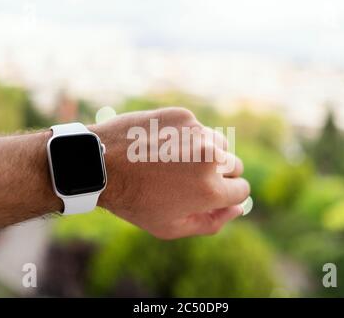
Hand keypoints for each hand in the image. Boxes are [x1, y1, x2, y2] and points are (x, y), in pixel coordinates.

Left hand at [91, 107, 249, 238]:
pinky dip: (188, 138)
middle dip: (220, 175)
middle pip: (236, 166)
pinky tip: (164, 146)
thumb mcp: (171, 227)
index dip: (227, 196)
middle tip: (191, 180)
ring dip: (208, 154)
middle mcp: (211, 158)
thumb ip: (212, 222)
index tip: (210, 195)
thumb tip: (239, 208)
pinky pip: (198, 129)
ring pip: (221, 144)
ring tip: (178, 163)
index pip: (242, 190)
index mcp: (211, 190)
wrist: (101, 163)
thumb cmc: (134, 201)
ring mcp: (197, 133)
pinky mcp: (183, 116)